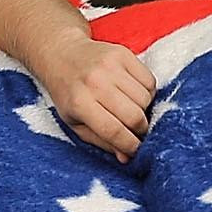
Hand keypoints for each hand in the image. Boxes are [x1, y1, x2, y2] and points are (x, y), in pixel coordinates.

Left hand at [34, 34, 155, 160]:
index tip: (135, 150)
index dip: (130, 145)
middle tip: (135, 131)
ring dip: (144, 109)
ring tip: (131, 108)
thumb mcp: (75, 122)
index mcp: (80, 103)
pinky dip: (147, 92)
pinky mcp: (123, 54)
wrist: (62, 54)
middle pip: (134, 116)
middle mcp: (95, 82)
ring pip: (145, 98)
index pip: (114, 131)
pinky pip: (150, 80)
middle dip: (140, 130)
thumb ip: (101, 141)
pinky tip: (133, 93)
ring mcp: (110, 65)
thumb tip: (127, 157)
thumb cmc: (69, 93)